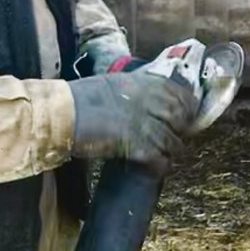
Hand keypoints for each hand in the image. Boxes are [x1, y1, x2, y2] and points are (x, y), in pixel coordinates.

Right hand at [67, 72, 197, 173]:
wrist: (62, 114)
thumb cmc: (81, 98)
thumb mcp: (115, 84)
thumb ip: (137, 91)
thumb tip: (150, 101)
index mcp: (146, 83)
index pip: (182, 96)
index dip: (186, 109)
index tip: (185, 117)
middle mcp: (150, 101)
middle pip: (180, 118)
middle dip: (180, 130)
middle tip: (174, 138)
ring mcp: (146, 124)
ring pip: (172, 141)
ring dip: (169, 150)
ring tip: (162, 154)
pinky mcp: (138, 145)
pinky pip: (159, 159)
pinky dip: (159, 165)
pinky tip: (153, 167)